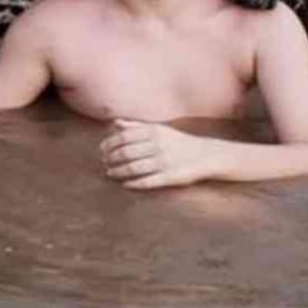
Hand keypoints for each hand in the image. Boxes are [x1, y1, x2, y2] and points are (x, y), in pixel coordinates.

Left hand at [100, 119, 216, 188]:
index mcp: (153, 132)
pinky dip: (133, 184)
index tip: (102, 150)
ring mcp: (164, 162)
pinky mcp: (170, 177)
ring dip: (117, 172)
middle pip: (125, 153)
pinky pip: (147, 182)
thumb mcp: (158, 129)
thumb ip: (135, 126)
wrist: (206, 155)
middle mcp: (157, 146)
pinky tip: (125, 184)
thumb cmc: (177, 142)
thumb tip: (114, 123)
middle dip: (110, 159)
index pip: (122, 138)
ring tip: (110, 173)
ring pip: (133, 168)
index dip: (108, 144)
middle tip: (104, 163)